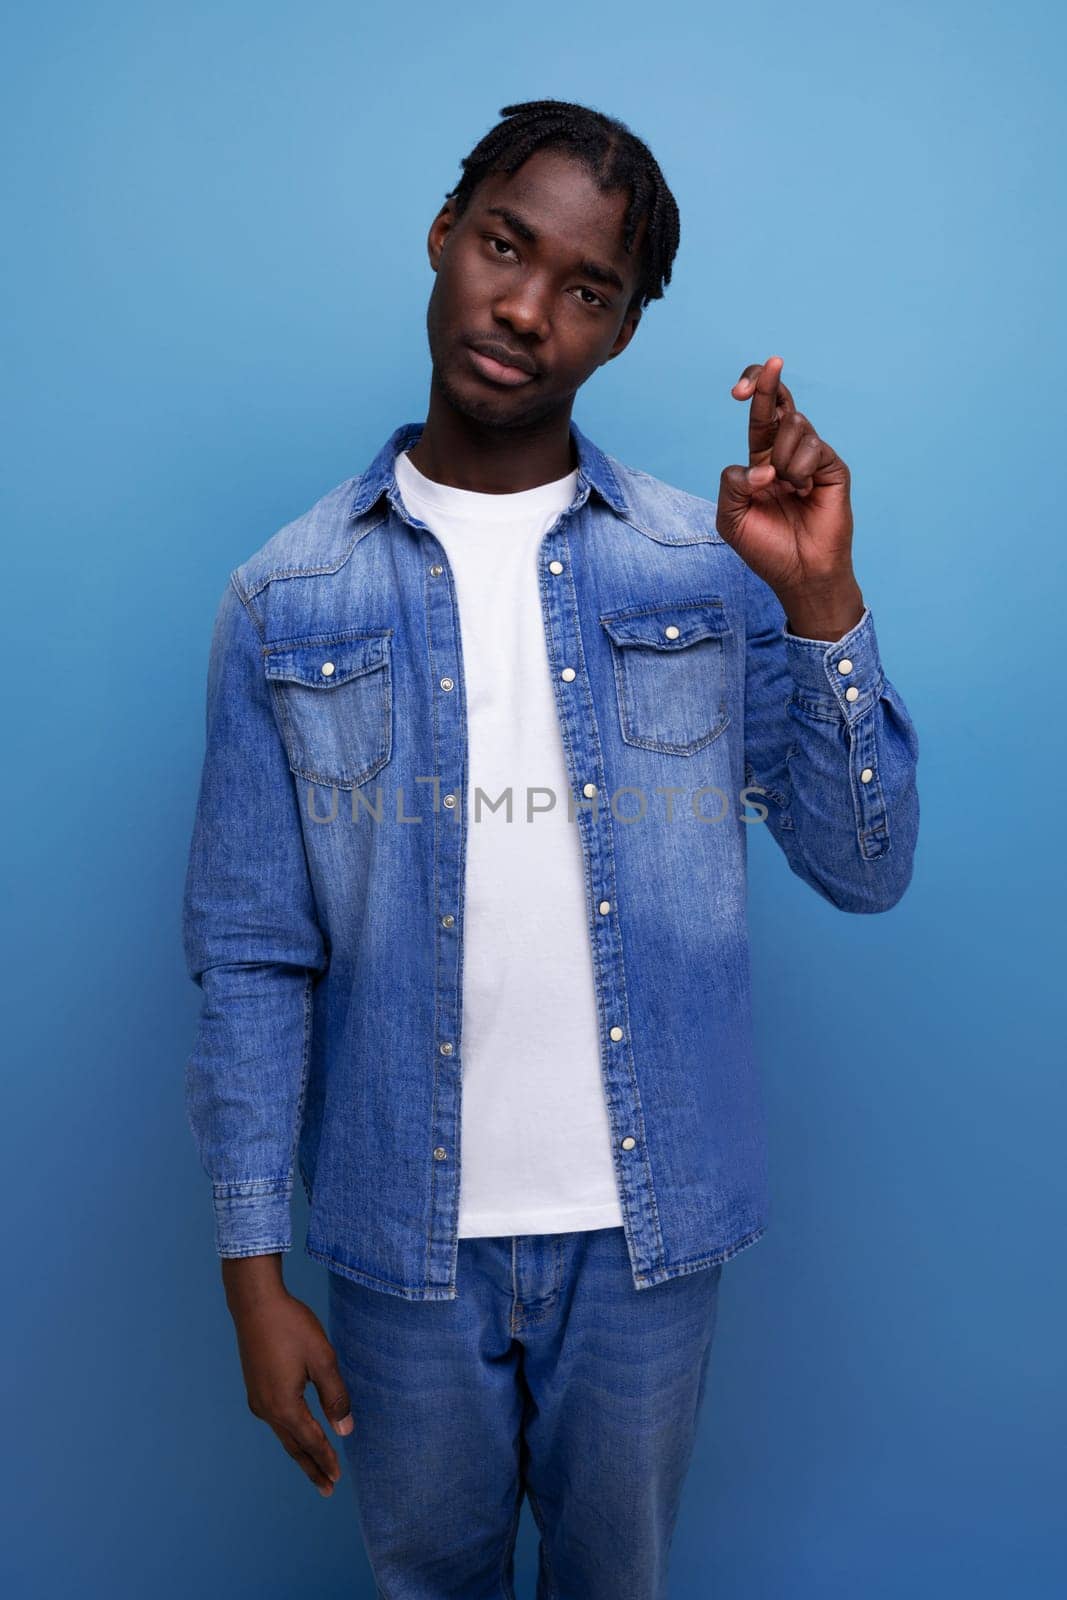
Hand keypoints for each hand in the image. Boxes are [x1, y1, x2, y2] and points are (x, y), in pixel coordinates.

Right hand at [227, 1274, 353, 1497]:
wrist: (255, 1303)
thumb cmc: (292, 1327)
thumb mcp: (322, 1359)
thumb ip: (335, 1397)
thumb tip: (345, 1431)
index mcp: (284, 1406)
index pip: (311, 1441)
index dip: (326, 1459)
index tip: (337, 1479)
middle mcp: (266, 1409)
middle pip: (293, 1446)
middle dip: (311, 1467)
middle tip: (326, 1488)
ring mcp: (257, 1399)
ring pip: (283, 1434)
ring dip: (300, 1451)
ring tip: (314, 1467)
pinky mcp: (255, 1387)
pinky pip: (276, 1419)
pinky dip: (290, 1433)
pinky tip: (297, 1432)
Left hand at [716, 356, 863, 638]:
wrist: (799, 573)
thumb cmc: (765, 548)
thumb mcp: (731, 517)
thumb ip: (732, 482)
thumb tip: (763, 465)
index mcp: (762, 459)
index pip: (760, 413)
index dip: (753, 390)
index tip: (736, 391)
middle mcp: (788, 452)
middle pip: (780, 401)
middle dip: (767, 382)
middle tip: (769, 367)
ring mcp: (813, 457)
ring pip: (794, 424)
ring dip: (782, 457)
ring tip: (788, 488)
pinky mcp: (833, 467)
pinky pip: (813, 449)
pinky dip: (800, 472)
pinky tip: (805, 493)